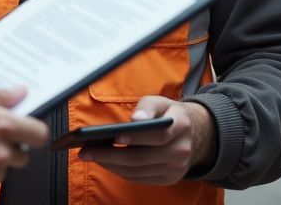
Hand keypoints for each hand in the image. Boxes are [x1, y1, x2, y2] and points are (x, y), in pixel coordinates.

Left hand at [77, 96, 215, 185]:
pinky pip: (139, 179)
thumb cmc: (169, 114)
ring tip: (91, 156)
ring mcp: (176, 169)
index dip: (136, 137)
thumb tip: (135, 119)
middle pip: (142, 157)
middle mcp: (181, 150)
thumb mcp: (160, 102)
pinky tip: (106, 163)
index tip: (114, 136)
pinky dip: (120, 172)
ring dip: (111, 165)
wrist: (194, 134)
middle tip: (86, 151)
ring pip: (138, 171)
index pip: (159, 135)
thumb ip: (147, 107)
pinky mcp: (168, 179)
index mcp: (181, 125)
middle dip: (111, 155)